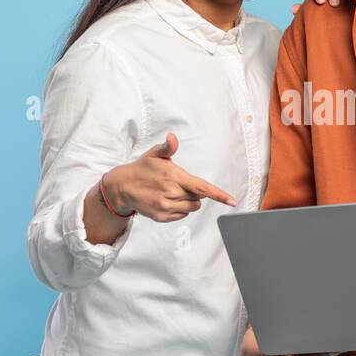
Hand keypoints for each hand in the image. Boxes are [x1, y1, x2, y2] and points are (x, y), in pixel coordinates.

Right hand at [103, 132, 235, 222]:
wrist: (122, 187)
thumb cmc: (143, 169)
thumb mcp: (154, 154)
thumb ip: (167, 147)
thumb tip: (172, 138)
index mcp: (173, 176)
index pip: (202, 187)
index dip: (219, 194)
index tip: (232, 200)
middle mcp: (171, 193)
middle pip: (198, 198)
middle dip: (194, 191)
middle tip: (178, 183)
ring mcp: (166, 207)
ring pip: (192, 207)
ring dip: (188, 200)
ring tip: (172, 191)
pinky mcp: (162, 217)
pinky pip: (182, 215)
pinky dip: (179, 208)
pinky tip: (167, 200)